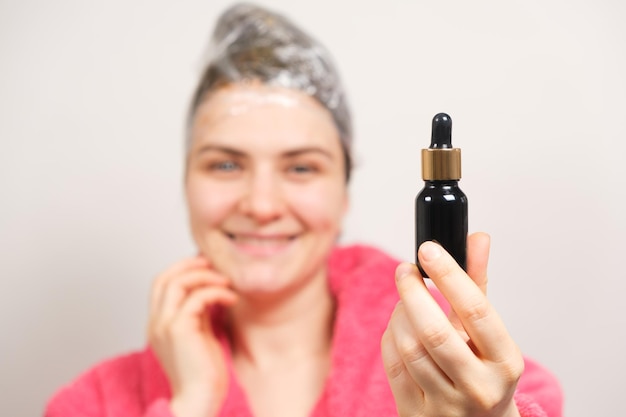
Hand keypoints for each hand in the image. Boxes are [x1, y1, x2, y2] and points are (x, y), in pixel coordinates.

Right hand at [148, 256, 237, 416]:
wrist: (199, 402)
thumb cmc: (204, 374)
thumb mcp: (199, 335)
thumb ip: (198, 313)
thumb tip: (209, 290)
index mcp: (158, 324)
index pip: (161, 284)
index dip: (181, 268)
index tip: (205, 266)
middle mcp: (156, 323)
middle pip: (164, 278)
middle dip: (190, 265)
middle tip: (215, 265)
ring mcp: (164, 326)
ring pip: (177, 282)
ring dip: (205, 276)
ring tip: (226, 283)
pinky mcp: (179, 330)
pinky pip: (196, 298)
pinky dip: (216, 292)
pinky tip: (230, 298)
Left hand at [381, 233, 523, 416]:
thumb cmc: (484, 371)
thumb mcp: (490, 333)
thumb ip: (479, 284)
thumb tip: (477, 238)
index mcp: (505, 362)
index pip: (476, 310)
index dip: (449, 274)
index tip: (428, 249)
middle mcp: (478, 387)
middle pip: (434, 331)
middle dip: (412, 293)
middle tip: (404, 270)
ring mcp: (446, 406)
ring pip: (409, 348)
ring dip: (400, 315)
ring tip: (405, 301)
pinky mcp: (417, 415)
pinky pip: (393, 366)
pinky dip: (391, 338)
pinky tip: (398, 327)